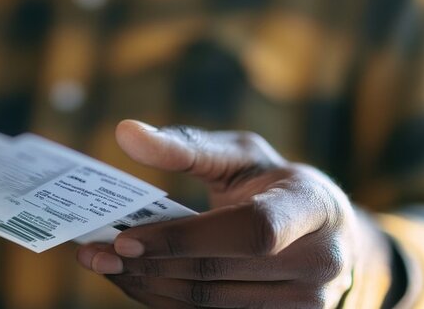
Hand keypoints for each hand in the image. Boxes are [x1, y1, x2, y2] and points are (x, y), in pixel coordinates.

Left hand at [76, 120, 389, 307]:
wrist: (328, 235)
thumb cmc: (274, 185)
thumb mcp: (240, 155)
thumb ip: (186, 146)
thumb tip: (125, 132)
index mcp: (310, 206)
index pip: (250, 231)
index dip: (183, 239)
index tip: (124, 239)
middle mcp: (319, 261)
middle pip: (217, 275)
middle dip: (148, 265)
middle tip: (96, 254)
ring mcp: (307, 302)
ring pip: (209, 305)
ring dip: (149, 288)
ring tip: (107, 267)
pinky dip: (166, 302)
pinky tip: (137, 282)